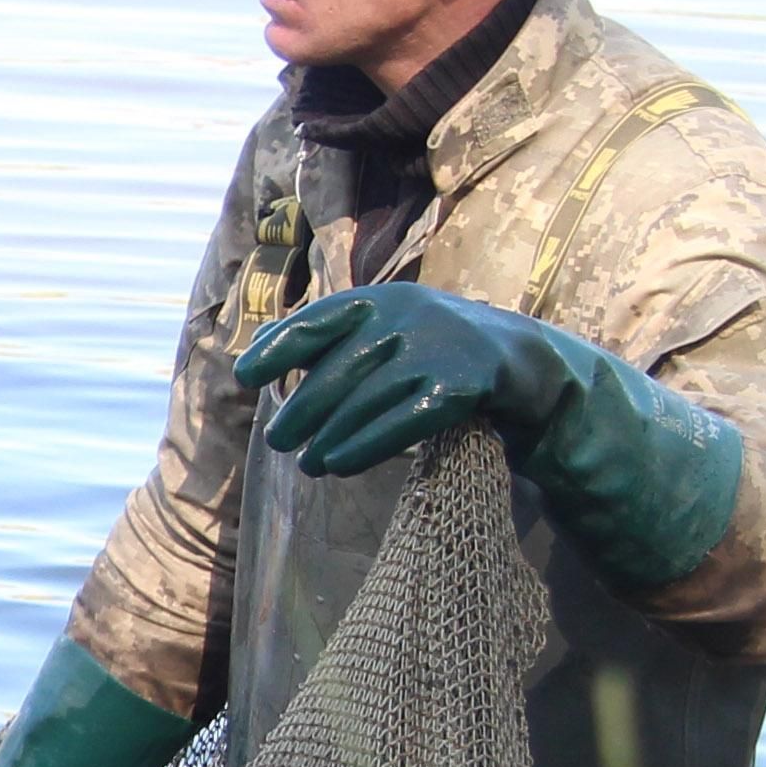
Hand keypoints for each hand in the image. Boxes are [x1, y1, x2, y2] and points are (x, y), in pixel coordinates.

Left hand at [238, 281, 584, 479]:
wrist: (520, 362)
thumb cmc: (430, 350)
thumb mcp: (383, 329)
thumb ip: (325, 338)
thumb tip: (255, 352)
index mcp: (377, 300)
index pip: (316, 322)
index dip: (278, 350)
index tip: (245, 378)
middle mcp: (404, 317)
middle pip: (337, 371)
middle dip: (302, 411)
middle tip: (280, 442)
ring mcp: (435, 349)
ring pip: (366, 401)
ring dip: (328, 437)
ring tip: (308, 465)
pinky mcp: (462, 386)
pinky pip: (403, 421)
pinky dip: (366, 445)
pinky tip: (340, 465)